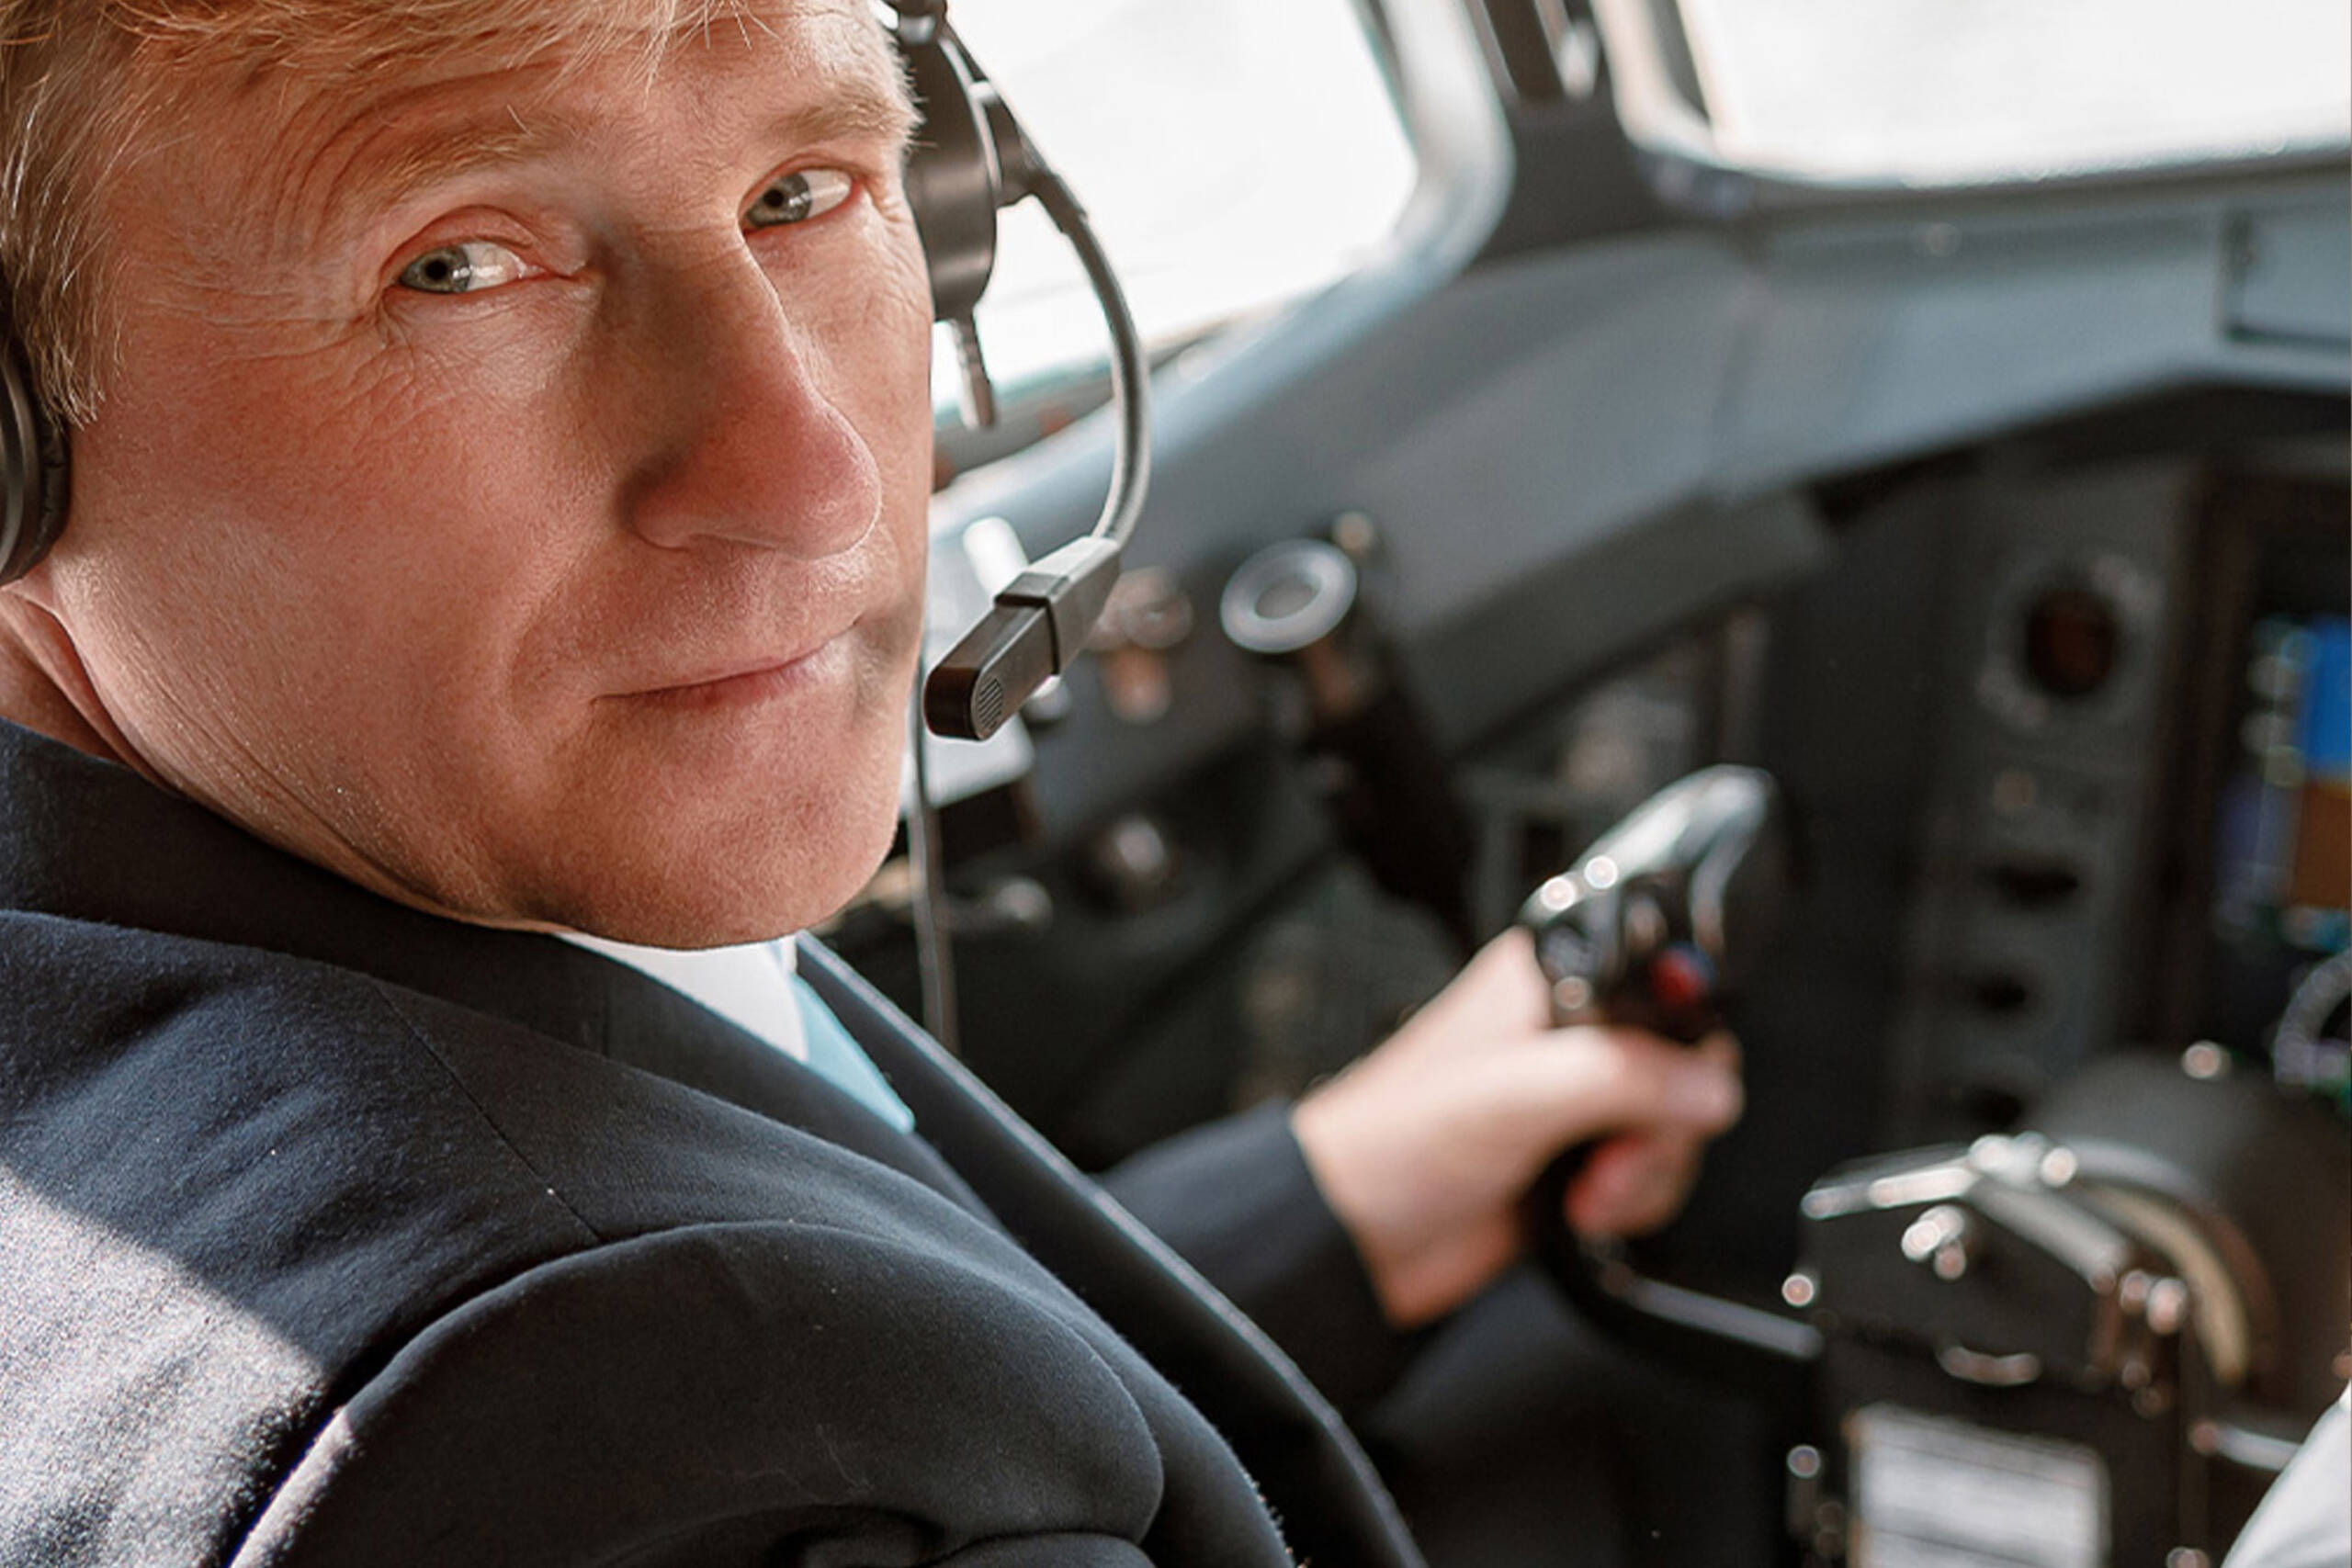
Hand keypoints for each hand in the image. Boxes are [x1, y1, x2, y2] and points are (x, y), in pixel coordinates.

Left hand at [1290, 927, 1742, 1328]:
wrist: (1355, 1237)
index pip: (1664, 983)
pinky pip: (1653, 1174)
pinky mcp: (1580, 1160)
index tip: (1664, 1088)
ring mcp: (1576, 1100)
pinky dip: (1634, 1200)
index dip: (1680, 1040)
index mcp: (1550, 980)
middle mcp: (1569, 1032)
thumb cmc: (1394, 1142)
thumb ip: (1622, 1077)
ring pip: (1677, 1125)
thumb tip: (1708, 1086)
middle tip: (1612, 1150)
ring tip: (1588, 1187)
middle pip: (1685, 1062)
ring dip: (1646, 1171)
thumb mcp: (1516, 1094)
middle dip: (1663, 1123)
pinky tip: (1582, 1208)